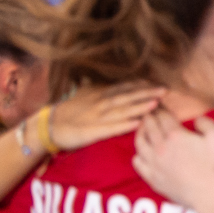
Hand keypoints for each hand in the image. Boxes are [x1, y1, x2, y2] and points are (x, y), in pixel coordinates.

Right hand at [47, 82, 166, 149]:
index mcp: (100, 93)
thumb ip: (103, 87)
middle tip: (165, 90)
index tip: (158, 82)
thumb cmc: (69, 109)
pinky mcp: (92, 131)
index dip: (142, 84)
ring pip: (121, 111)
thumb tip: (117, 81)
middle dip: (146, 93)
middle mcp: (101, 103)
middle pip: (127, 96)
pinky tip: (137, 124)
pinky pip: (110, 128)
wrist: (48, 124)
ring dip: (139, 107)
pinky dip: (123, 125)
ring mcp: (96, 117)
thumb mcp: (86, 93)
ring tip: (155, 104)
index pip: (124, 87)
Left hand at [131, 109, 213, 202]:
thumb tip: (196, 119)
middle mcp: (161, 147)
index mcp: (176, 135)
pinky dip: (138, 154)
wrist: (209, 193)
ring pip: (139, 142)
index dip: (161, 108)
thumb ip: (206, 122)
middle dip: (148, 116)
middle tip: (148, 112)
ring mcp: (154, 163)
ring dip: (139, 132)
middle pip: (148, 126)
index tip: (160, 105)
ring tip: (142, 129)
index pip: (163, 116)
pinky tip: (142, 152)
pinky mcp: (152, 177)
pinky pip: (137, 162)